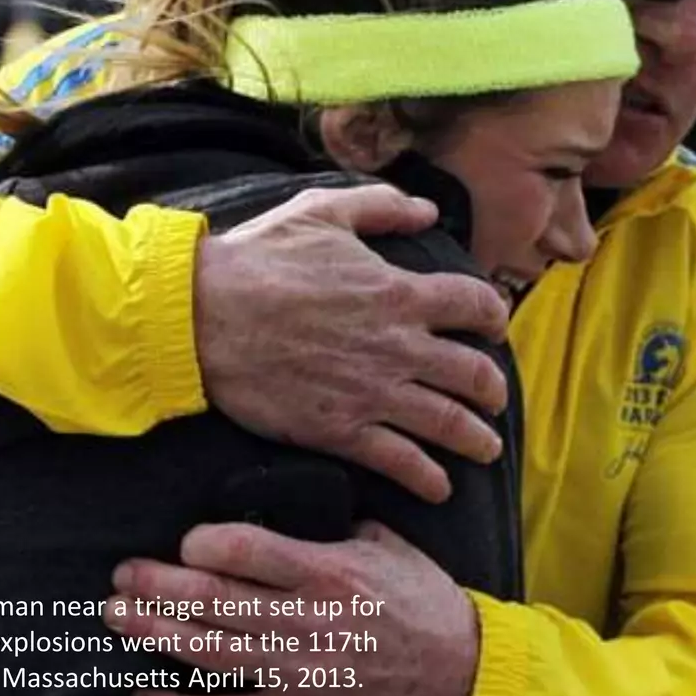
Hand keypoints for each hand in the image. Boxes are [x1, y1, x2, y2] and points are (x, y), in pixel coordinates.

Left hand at [107, 521, 479, 695]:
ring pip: (209, 654)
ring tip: (118, 617)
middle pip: (214, 601)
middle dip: (157, 586)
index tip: (186, 540)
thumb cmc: (424, 604)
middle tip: (123, 574)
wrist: (459, 676)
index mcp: (331, 572)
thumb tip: (290, 508)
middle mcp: (308, 622)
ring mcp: (298, 673)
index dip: (205, 543)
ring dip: (155, 634)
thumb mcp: (388, 545)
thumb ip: (334, 528)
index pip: (249, 550)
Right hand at [194, 185, 510, 502]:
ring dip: (477, 439)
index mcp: (399, 292)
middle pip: (475, 374)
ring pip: (449, 424)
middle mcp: (398, 347)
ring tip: (487, 447)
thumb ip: (381, 207)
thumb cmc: (257, 259)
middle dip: (494, 389)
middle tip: (496, 398)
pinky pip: (400, 461)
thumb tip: (425, 211)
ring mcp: (372, 393)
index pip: (476, 306)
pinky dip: (428, 478)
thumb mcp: (321, 211)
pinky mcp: (340, 430)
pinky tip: (439, 487)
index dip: (494, 317)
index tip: (493, 327)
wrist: (200, 317)